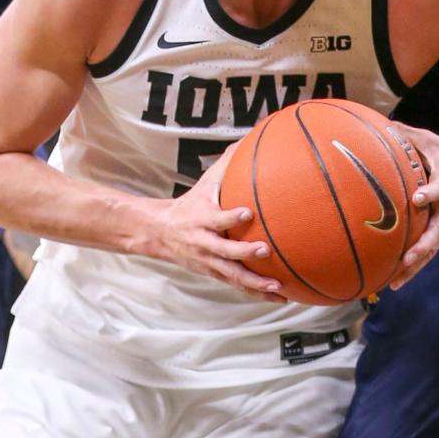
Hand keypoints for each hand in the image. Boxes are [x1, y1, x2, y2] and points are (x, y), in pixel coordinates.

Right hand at [146, 145, 283, 299]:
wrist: (160, 233)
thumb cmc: (190, 205)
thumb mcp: (204, 185)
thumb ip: (227, 166)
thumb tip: (250, 140)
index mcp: (202, 219)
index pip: (217, 218)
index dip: (231, 216)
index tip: (248, 212)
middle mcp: (204, 243)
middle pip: (224, 251)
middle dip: (244, 253)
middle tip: (265, 250)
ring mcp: (209, 262)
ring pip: (233, 276)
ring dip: (255, 283)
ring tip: (278, 287)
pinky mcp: (214, 273)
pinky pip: (237, 285)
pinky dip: (257, 293)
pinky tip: (278, 297)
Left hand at [389, 127, 438, 286]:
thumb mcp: (435, 142)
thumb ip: (410, 136)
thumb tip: (384, 125)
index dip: (430, 193)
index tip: (418, 198)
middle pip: (437, 232)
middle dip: (421, 247)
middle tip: (404, 260)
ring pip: (432, 249)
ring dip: (415, 266)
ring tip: (395, 283)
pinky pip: (429, 252)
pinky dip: (414, 268)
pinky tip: (396, 280)